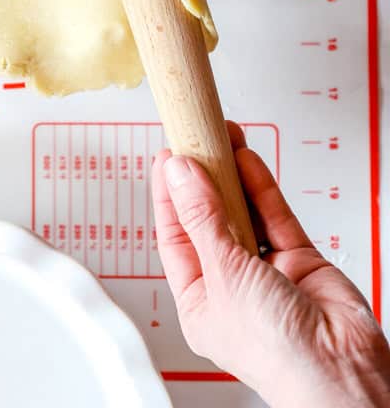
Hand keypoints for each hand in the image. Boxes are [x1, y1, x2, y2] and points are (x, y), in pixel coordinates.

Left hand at [152, 123, 389, 406]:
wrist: (338, 369)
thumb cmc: (275, 352)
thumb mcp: (223, 274)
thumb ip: (203, 218)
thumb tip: (179, 175)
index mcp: (200, 300)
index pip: (176, 236)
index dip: (170, 194)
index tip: (167, 157)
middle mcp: (231, 285)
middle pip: (210, 218)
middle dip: (202, 178)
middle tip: (195, 139)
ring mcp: (266, 270)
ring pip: (244, 211)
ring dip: (232, 176)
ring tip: (221, 138)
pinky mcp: (299, 260)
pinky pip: (274, 215)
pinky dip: (261, 186)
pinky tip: (246, 159)